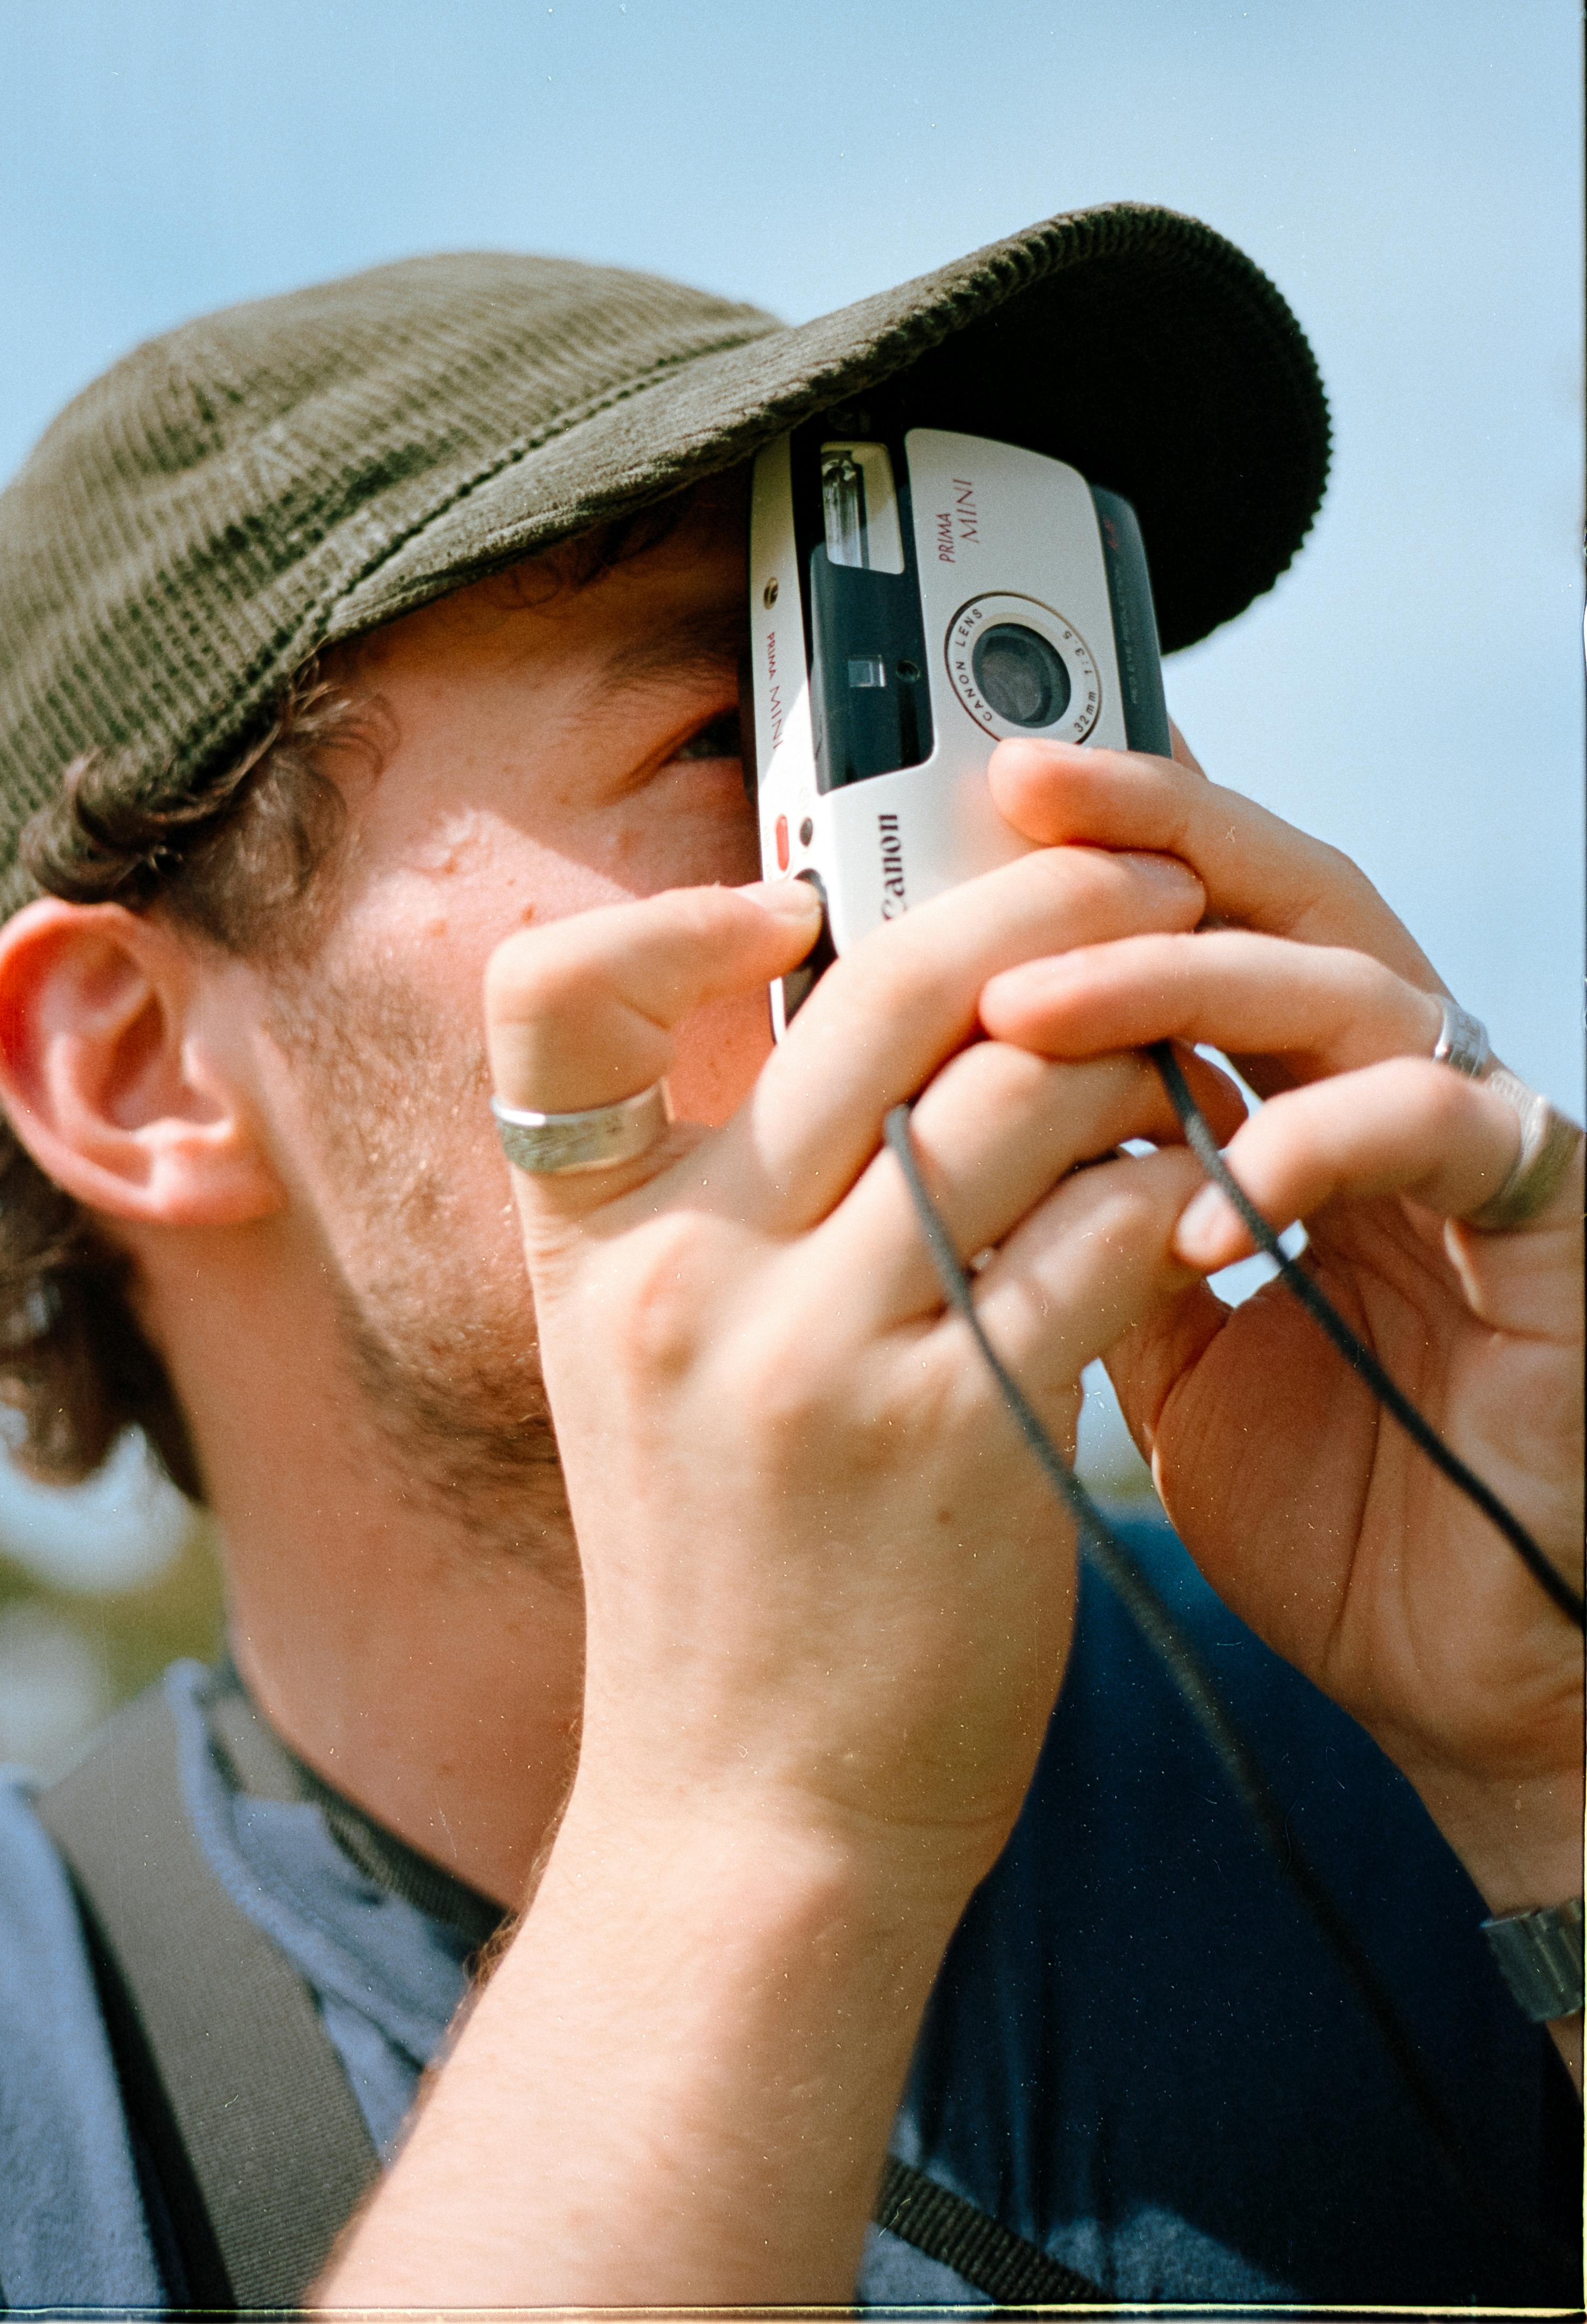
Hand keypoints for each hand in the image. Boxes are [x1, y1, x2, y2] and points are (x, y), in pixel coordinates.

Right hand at [327, 845, 1240, 2306]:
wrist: (750, 1817)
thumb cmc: (722, 1580)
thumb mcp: (647, 1370)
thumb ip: (718, 1203)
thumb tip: (871, 1018)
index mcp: (595, 1249)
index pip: (551, 997)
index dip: (666, 915)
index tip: (786, 904)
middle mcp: (685, 1277)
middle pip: (871, 999)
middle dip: (1029, 911)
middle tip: (1131, 877)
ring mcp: (813, 1353)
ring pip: (1017, 1094)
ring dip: (1123, 1058)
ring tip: (1170, 1066)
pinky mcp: (956, 1432)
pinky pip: (1100, 1235)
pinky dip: (1162, 1194)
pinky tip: (1183, 1205)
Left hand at [978, 740, 1583, 1936]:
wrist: (1465, 1668)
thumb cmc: (1324, 1499)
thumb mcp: (1153, 1340)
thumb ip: (1078, 1221)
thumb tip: (934, 1130)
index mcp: (1296, 1093)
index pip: (1202, 920)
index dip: (1098, 849)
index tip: (972, 797)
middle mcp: (1393, 1085)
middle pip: (1278, 894)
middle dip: (1147, 830)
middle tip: (1014, 791)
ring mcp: (1477, 1141)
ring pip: (1340, 986)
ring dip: (1177, 983)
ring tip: (1027, 1017)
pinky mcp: (1550, 1217)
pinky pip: (1437, 1126)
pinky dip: (1313, 1143)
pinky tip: (1203, 1200)